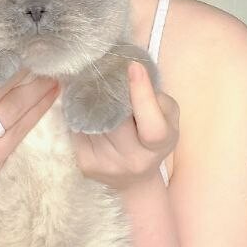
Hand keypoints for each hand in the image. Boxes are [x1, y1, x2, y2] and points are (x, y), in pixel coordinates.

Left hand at [69, 62, 178, 191]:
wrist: (134, 179)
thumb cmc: (153, 139)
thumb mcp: (167, 119)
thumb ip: (155, 97)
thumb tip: (131, 70)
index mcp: (158, 146)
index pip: (152, 126)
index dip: (143, 96)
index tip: (133, 67)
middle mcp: (133, 160)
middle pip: (117, 120)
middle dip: (110, 94)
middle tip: (105, 75)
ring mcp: (107, 164)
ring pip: (94, 121)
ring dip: (91, 101)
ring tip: (94, 89)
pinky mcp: (86, 164)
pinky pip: (79, 130)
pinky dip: (80, 115)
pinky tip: (84, 108)